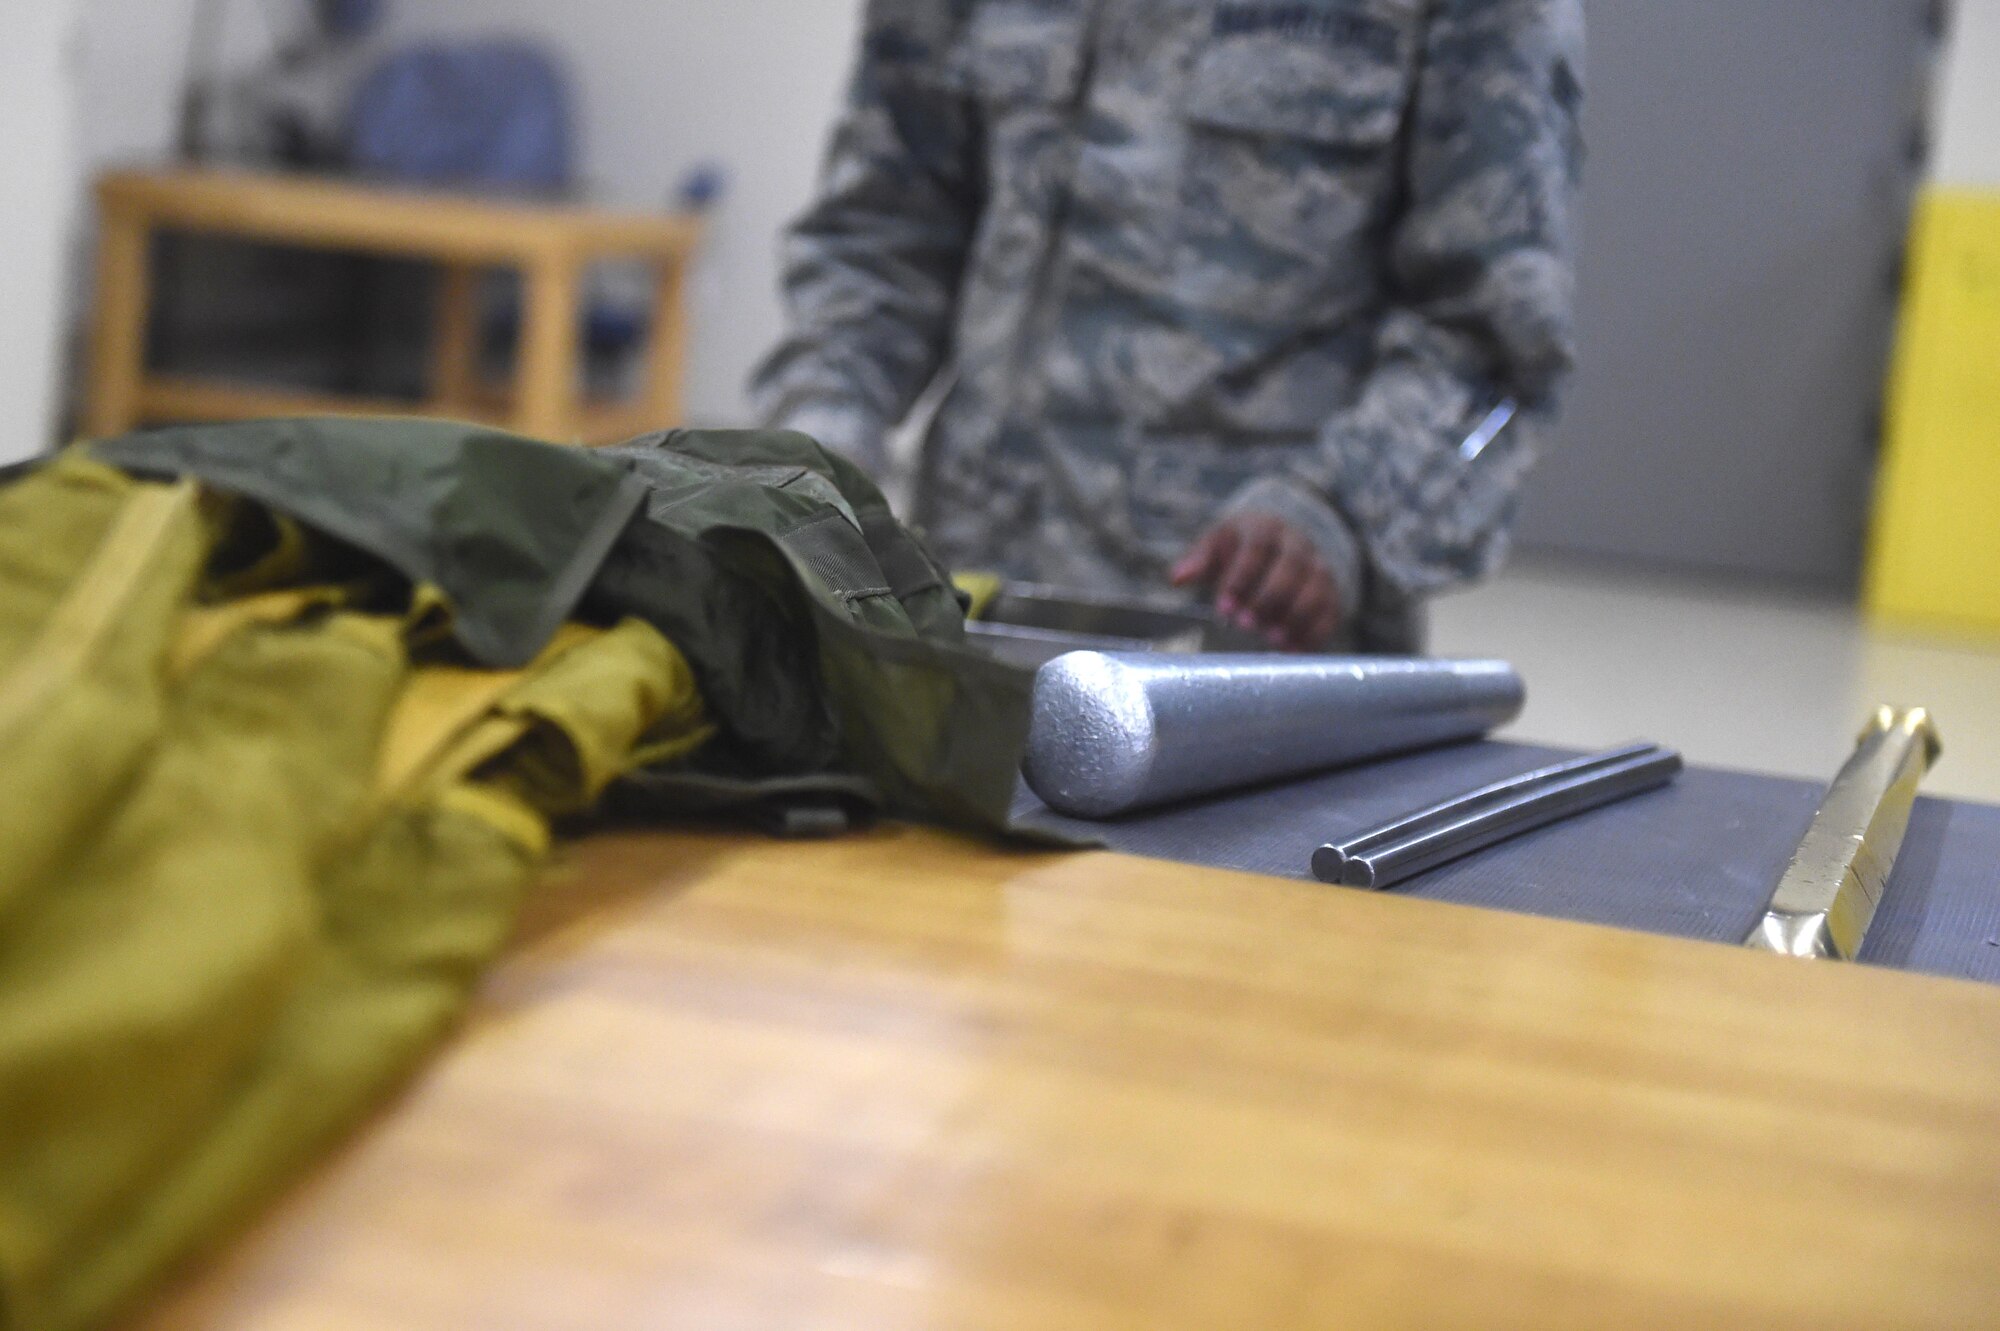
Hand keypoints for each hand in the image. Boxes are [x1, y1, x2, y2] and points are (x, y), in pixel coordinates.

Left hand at [1171, 513, 1341, 650]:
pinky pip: (1330, 613)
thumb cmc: (1239, 550)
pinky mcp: (1331, 594)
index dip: (1242, 577)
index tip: (1224, 607)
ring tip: (1272, 640)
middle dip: (1269, 598)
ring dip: (1295, 617)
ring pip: (1316, 589)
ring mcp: (1319, 569)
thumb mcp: (1217, 546)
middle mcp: (1298, 545)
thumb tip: (1178, 578)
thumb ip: (1198, 560)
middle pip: (1292, 567)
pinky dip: (1315, 633)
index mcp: (1266, 528)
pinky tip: (1294, 651)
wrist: (1280, 546)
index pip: (1258, 547)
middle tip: (1245, 625)